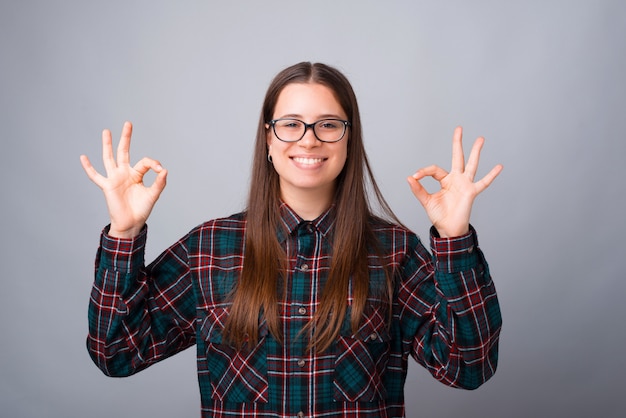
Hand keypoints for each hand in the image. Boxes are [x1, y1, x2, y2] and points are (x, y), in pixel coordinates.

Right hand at [80, 121, 167, 237]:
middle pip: (124, 152)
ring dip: (108, 145)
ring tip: (106, 131)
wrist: (131, 223)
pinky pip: (95, 176)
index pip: (145, 162)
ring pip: (109, 158)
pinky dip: (88, 167)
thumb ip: (159, 183)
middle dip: (126, 138)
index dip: (154, 164)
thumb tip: (165, 170)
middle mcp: (124, 173)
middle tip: (128, 123)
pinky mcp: (107, 186)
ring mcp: (114, 178)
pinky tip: (83, 157)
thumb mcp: (153, 195)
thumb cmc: (141, 209)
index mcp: (136, 174)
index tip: (161, 170)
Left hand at [407, 126, 502, 237]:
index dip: (424, 171)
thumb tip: (409, 177)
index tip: (415, 176)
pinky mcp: (471, 192)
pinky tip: (499, 166)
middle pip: (457, 157)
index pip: (434, 169)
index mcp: (445, 180)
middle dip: (457, 143)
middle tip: (459, 128)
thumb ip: (418, 189)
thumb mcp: (426, 201)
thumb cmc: (440, 215)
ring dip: (475, 152)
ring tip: (480, 138)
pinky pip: (483, 183)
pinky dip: (491, 175)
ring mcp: (465, 184)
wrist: (448, 229)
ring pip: (471, 164)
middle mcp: (456, 179)